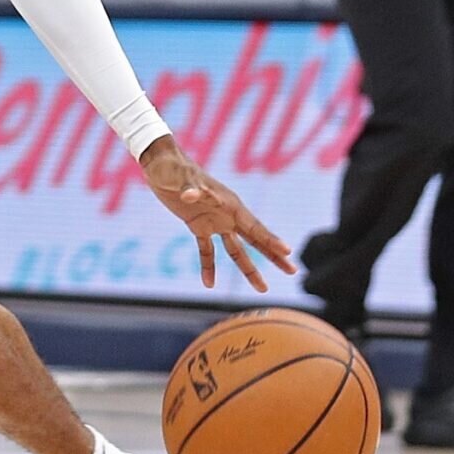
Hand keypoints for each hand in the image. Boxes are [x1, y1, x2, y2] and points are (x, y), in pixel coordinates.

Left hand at [142, 137, 297, 290]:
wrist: (160, 164)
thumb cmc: (174, 168)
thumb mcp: (182, 179)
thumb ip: (190, 189)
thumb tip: (190, 195)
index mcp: (230, 204)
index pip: (255, 226)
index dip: (270, 240)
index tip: (288, 252)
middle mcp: (227, 215)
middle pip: (255, 240)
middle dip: (274, 255)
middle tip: (293, 270)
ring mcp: (215, 222)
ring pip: (236, 250)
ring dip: (249, 269)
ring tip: (263, 288)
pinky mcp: (198, 226)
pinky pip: (207, 251)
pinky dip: (208, 266)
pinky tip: (209, 284)